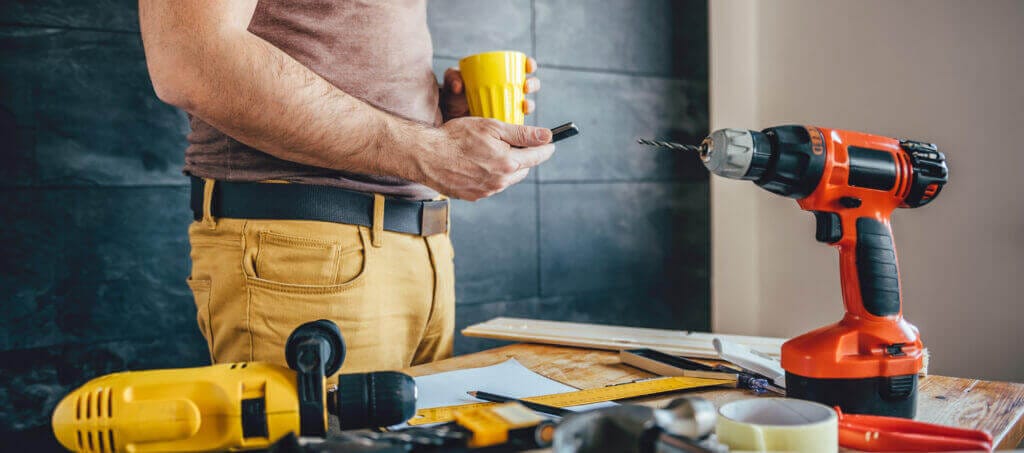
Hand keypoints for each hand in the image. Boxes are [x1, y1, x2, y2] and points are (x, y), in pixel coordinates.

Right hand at [414, 117, 553, 200]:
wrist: (426, 156)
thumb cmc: (456, 137)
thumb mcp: (491, 127)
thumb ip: (522, 133)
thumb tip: (546, 136)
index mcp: (508, 163)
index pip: (537, 157)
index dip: (545, 148)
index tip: (550, 143)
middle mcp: (500, 181)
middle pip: (523, 169)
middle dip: (523, 156)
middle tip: (514, 143)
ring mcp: (487, 191)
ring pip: (506, 178)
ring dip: (505, 166)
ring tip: (489, 151)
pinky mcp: (474, 196)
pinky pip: (490, 185)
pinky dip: (489, 174)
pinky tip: (476, 163)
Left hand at [440, 57, 539, 121]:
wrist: (450, 120)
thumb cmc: (453, 98)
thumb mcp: (452, 85)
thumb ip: (453, 79)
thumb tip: (459, 85)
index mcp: (500, 76)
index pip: (520, 67)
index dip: (529, 65)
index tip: (529, 66)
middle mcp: (508, 91)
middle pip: (528, 85)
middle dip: (533, 84)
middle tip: (526, 87)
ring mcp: (508, 108)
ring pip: (526, 104)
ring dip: (530, 104)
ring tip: (525, 105)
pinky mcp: (506, 124)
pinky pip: (518, 124)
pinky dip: (521, 125)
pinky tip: (519, 124)